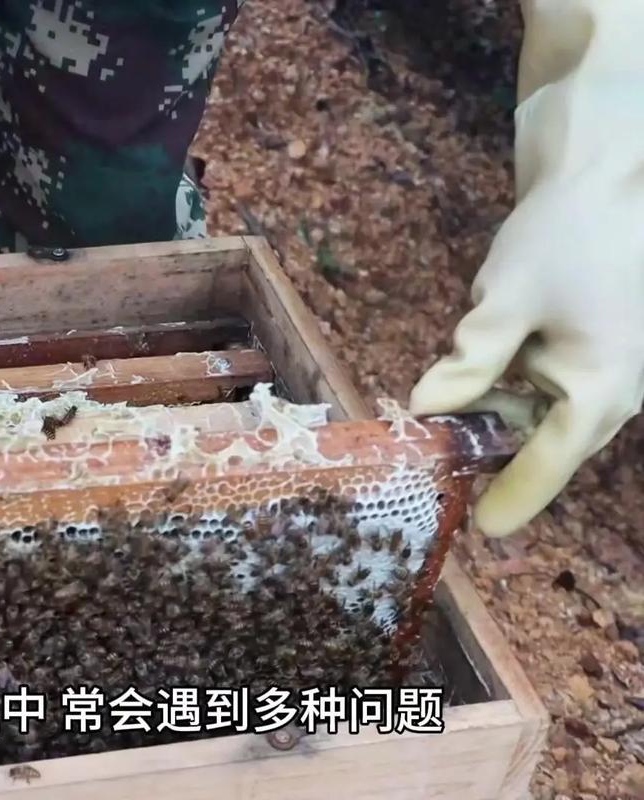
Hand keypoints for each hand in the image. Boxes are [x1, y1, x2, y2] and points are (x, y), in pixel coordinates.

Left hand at [410, 175, 643, 535]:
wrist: (610, 174)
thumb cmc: (567, 234)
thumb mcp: (505, 301)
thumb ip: (469, 361)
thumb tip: (427, 408)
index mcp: (602, 388)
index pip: (551, 463)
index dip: (514, 497)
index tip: (483, 529)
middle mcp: (614, 390)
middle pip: (544, 443)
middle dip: (491, 451)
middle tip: (433, 463)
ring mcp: (608, 370)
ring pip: (541, 414)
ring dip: (494, 414)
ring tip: (442, 411)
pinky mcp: (594, 350)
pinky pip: (548, 386)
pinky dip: (508, 386)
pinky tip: (476, 368)